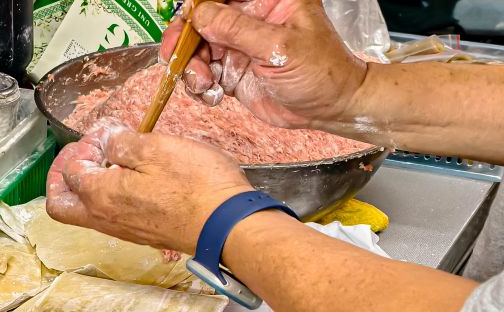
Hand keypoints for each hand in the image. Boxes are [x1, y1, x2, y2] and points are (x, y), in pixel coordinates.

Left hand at [46, 121, 252, 253]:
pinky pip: (108, 218)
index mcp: (100, 196)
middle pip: (61, 206)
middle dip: (62, 178)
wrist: (227, 225)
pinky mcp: (141, 233)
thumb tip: (105, 139)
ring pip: (84, 213)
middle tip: (79, 156)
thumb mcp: (155, 147)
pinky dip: (107, 197)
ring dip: (86, 187)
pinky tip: (130, 179)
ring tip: (108, 163)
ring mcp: (123, 230)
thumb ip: (121, 141)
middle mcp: (105, 219)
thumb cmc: (196, 185)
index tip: (104, 134)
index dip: (82, 146)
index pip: (70, 171)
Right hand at [160, 0, 367, 129]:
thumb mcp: (279, 47)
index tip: (184, 22)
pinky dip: (199, 86)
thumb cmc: (321, 72)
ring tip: (203, 84)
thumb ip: (237, 29)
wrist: (329, 108)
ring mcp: (238, 46)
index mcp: (266, 0)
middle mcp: (249, 19)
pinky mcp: (232, 71)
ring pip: (197, 50)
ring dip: (191, 68)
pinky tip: (212, 94)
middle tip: (174, 57)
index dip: (197, 7)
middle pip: (201, 21)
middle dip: (184, 41)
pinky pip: (202, 74)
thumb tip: (200, 15)